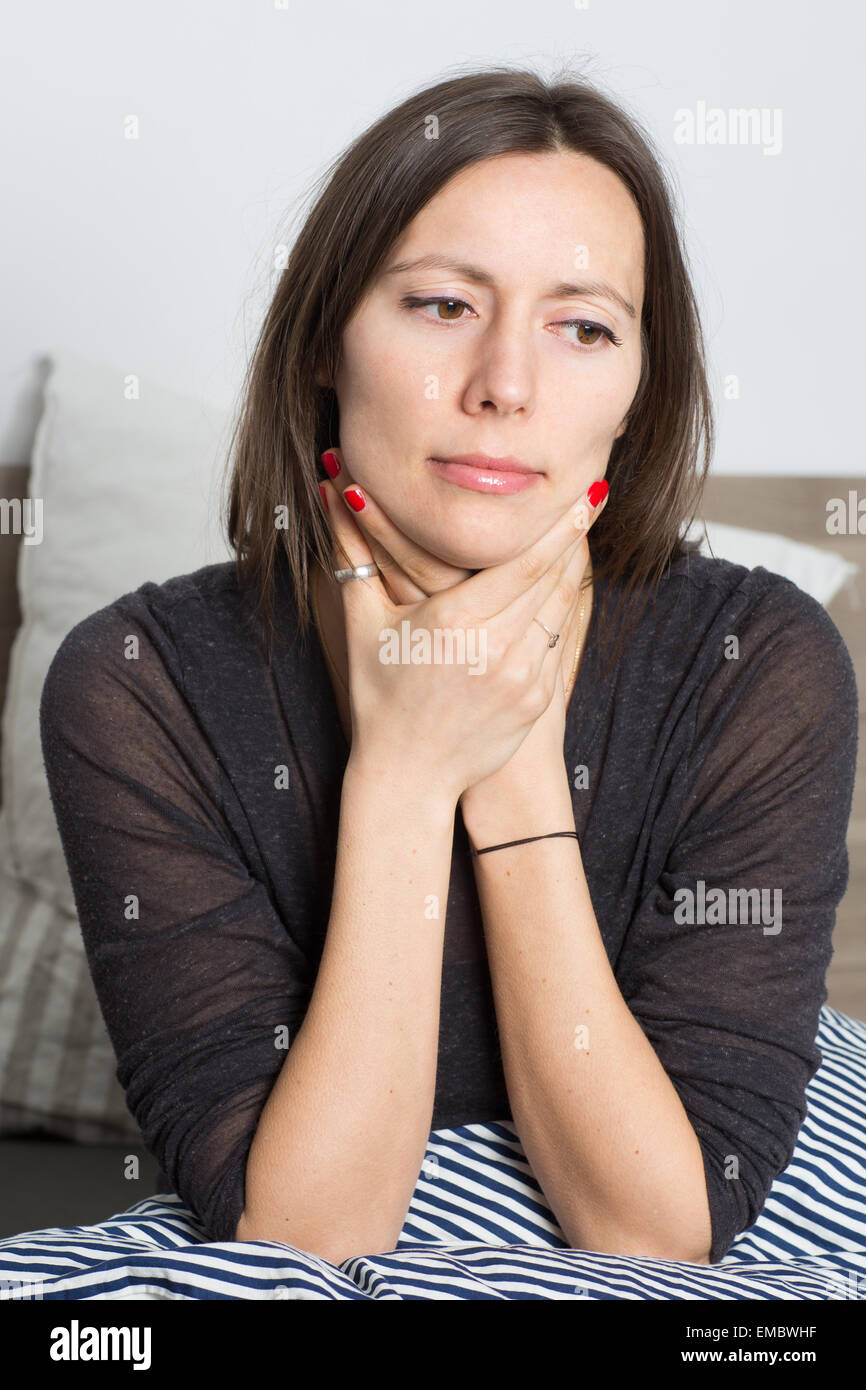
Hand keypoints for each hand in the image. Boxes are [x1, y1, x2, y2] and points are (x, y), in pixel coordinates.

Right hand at [318, 455, 605, 804]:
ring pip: (561, 610)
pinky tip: (560, 593)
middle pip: (552, 579)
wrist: (408, 774)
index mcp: (454, 622)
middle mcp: (495, 648)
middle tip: (591, 497)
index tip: (586, 491)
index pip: (525, 562)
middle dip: (574, 538)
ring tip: (579, 538)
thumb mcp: (362, 622)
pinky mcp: (537, 700)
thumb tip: (332, 484)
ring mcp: (522, 677)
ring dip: (572, 573)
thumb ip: (353, 550)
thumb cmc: (378, 693)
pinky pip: (558, 644)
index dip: (561, 526)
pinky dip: (561, 614)